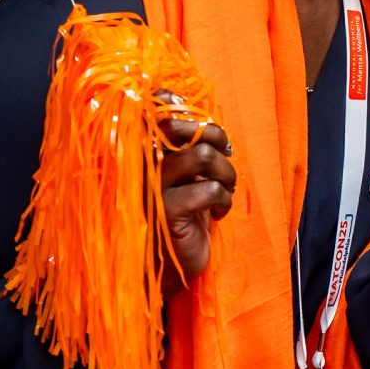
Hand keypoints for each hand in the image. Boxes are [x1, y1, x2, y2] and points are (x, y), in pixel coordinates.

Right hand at [159, 117, 236, 293]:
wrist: (172, 264)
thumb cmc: (185, 214)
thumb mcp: (188, 175)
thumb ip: (190, 147)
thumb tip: (207, 122)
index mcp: (146, 151)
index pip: (157, 110)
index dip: (180, 104)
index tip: (206, 129)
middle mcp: (142, 164)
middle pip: (185, 126)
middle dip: (216, 138)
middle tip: (224, 158)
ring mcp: (151, 187)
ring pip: (203, 155)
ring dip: (227, 174)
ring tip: (225, 191)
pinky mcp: (165, 212)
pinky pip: (208, 189)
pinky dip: (224, 200)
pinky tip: (218, 214)